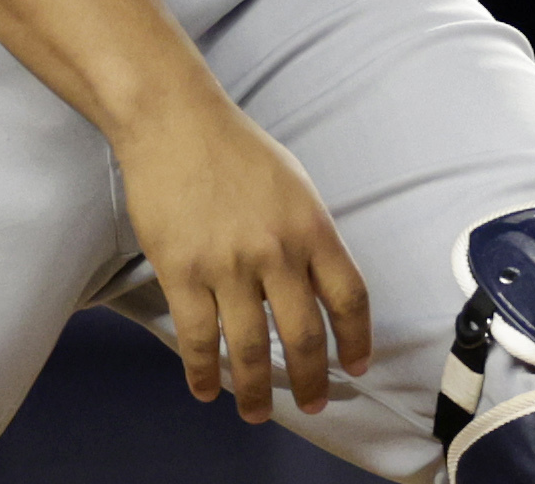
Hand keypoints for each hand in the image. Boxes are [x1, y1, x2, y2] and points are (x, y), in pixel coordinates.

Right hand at [115, 95, 371, 420]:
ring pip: (251, 347)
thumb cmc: (236, 151)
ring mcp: (228, 265)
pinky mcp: (182, 272)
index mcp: (312, 227)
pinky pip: (198, 337)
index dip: (357, 339)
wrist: (176, 123)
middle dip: (311, 378)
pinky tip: (206, 388)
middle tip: (311, 402)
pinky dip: (202, 371)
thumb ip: (308, 237)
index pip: (349, 296)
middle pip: (305, 334)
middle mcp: (277, 251)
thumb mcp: (295, 187)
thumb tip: (319, 284)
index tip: (357, 364)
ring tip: (254, 411)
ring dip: (254, 390)